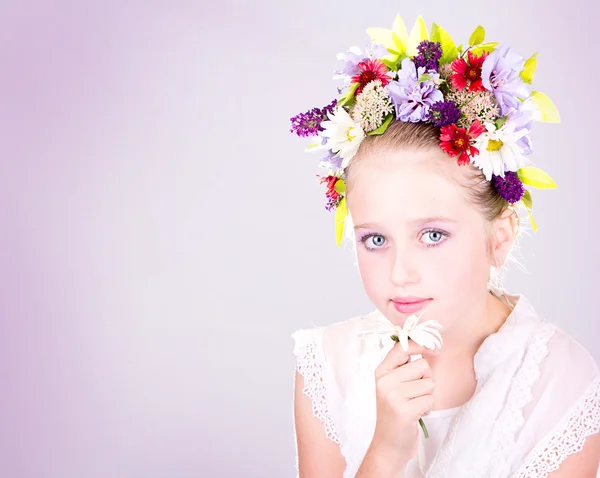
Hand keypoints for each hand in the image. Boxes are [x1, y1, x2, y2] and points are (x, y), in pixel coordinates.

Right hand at [370, 339, 438, 466]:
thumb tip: (428, 346)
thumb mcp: (392, 385)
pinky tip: (417, 414)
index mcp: (381, 371)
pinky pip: (430, 399)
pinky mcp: (404, 411)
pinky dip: (428, 408)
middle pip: (423, 365)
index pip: (402, 347)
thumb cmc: (395, 412)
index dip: (421, 345)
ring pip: (429, 383)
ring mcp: (393, 396)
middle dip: (427, 379)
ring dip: (428, 396)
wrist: (388, 444)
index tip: (434, 350)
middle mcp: (384, 381)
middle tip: (415, 393)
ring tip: (415, 405)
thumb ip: (404, 365)